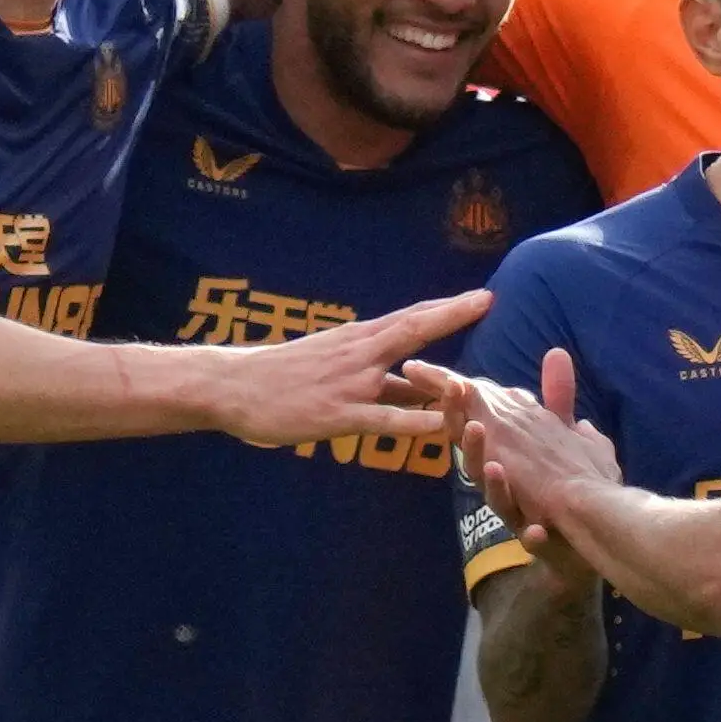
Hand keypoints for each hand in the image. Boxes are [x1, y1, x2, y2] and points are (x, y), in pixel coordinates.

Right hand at [202, 290, 490, 444]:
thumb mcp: (331, 363)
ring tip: (480, 372)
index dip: (447, 307)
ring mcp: (349, 383)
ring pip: (404, 375)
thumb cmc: (282, 377)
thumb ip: (378, 376)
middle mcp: (358, 353)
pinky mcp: (337, 415)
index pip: (410, 317)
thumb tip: (418, 385)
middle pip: (413, 328)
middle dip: (451, 313)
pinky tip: (439, 426)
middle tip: (488, 299)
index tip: (481, 295)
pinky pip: (382, 420)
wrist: (232, 386)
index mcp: (357, 339)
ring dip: (443, 376)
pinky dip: (413, 422)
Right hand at [457, 349, 620, 561]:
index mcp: (506, 456)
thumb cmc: (566, 485)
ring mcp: (522, 515)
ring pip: (496, 498)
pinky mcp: (540, 542)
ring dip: (492, 482)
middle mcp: (506, 484)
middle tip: (463, 411)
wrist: (588, 538)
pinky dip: (531, 534)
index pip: (475, 424)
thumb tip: (555, 352)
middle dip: (466, 436)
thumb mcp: (562, 435)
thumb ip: (556, 397)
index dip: (459, 405)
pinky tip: (535, 529)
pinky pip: (531, 539)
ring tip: (493, 465)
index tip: (449, 378)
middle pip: (476, 457)